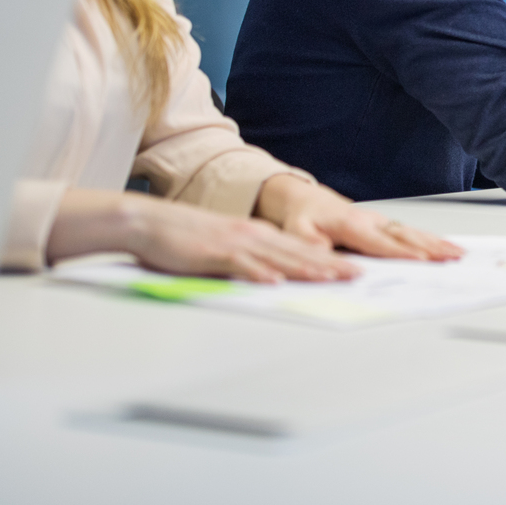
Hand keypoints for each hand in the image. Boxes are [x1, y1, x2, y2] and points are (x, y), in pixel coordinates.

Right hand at [122, 195, 361, 282]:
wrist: (149, 222)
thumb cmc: (185, 238)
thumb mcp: (226, 246)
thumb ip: (251, 258)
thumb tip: (276, 275)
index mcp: (257, 234)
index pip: (301, 248)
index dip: (330, 259)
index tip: (353, 269)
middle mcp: (252, 235)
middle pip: (297, 252)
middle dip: (330, 265)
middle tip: (357, 275)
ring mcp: (234, 243)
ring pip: (276, 257)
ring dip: (304, 268)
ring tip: (329, 278)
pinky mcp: (212, 252)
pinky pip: (239, 264)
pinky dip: (258, 273)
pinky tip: (274, 282)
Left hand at [255, 174, 461, 261]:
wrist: (301, 199)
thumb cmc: (301, 218)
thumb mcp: (297, 233)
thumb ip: (314, 247)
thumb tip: (330, 262)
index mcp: (351, 224)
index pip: (380, 242)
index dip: (400, 251)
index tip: (420, 259)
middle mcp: (371, 221)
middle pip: (405, 235)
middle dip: (431, 247)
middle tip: (453, 257)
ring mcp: (380, 221)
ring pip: (412, 232)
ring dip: (437, 243)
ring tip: (459, 254)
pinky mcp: (384, 224)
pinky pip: (410, 232)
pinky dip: (431, 240)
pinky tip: (446, 247)